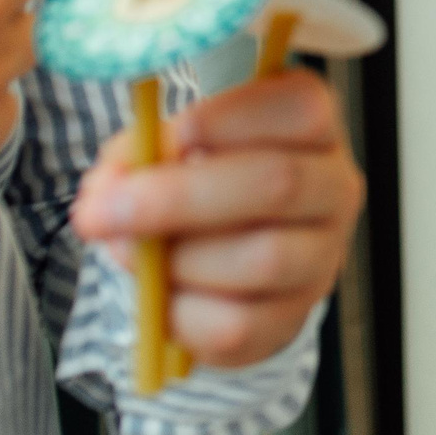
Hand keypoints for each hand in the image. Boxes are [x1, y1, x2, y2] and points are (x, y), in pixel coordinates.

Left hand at [72, 70, 364, 369]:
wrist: (220, 264)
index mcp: (316, 129)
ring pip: (264, 259)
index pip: (302, 109)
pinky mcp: (292, 319)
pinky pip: (239, 325)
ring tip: (124, 249)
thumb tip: (112, 182)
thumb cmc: (200, 186)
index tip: (165, 135)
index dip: (230, 118)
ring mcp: (322, 258)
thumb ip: (143, 152)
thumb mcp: (171, 150)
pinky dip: (179, 312)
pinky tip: (154, 294)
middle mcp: (335, 189)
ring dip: (175, 259)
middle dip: (178, 197)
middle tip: (100, 210)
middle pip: (278, 184)